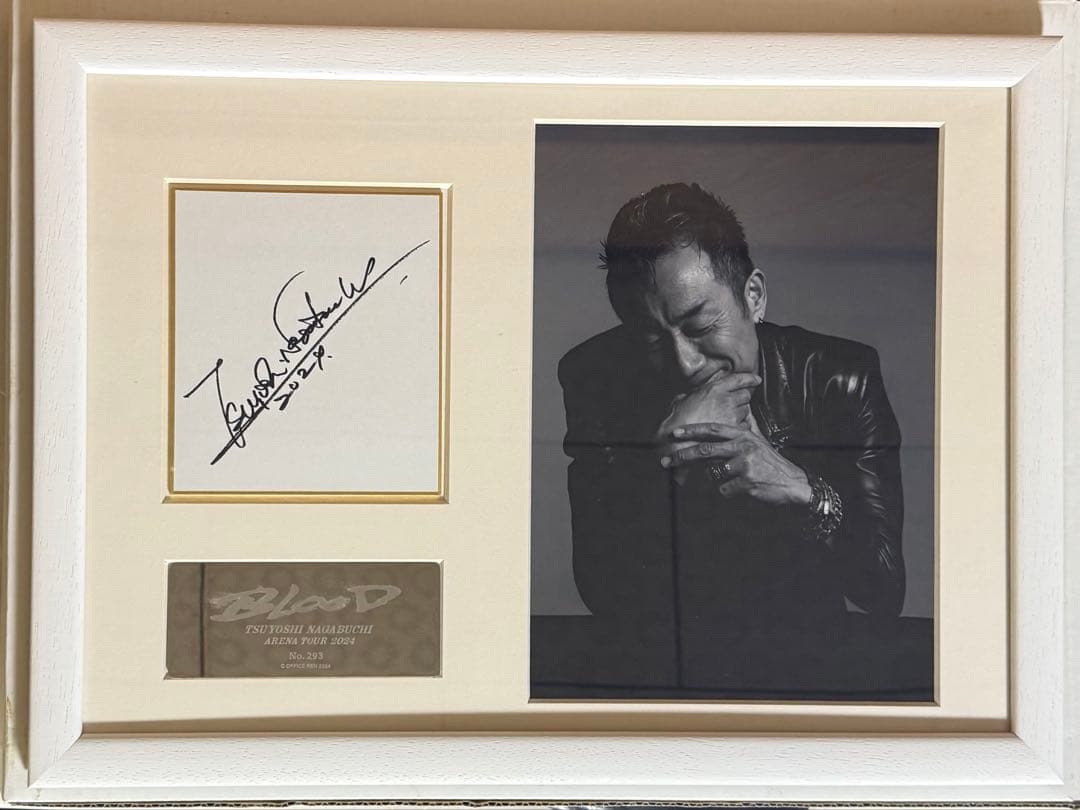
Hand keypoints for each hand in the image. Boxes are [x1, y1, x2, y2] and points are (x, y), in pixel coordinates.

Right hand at [654, 372, 759, 484]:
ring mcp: (732, 415)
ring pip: (747, 411)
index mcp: (714, 389)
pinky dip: (741, 428)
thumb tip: (694, 395)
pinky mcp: (734, 430)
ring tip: (730, 419)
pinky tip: (732, 430)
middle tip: (735, 404)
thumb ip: (695, 394)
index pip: (739, 379)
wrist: (679, 441)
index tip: (756, 379)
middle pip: (746, 395)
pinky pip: (745, 426)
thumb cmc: (678, 421)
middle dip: (742, 399)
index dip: (750, 379)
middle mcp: (726, 400)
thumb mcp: (682, 399)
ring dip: (741, 414)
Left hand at [658, 422, 811, 505]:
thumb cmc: (770, 463)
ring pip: (714, 473)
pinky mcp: (747, 481)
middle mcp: (743, 446)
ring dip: (720, 479)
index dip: (692, 431)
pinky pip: (724, 489)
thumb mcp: (758, 441)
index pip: (712, 430)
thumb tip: (732, 416)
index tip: (674, 433)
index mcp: (743, 435)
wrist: (793, 482)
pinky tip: (745, 488)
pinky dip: (730, 491)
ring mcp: (745, 463)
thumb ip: (742, 430)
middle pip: (705, 451)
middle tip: (666, 461)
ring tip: (739, 478)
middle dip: (682, 456)